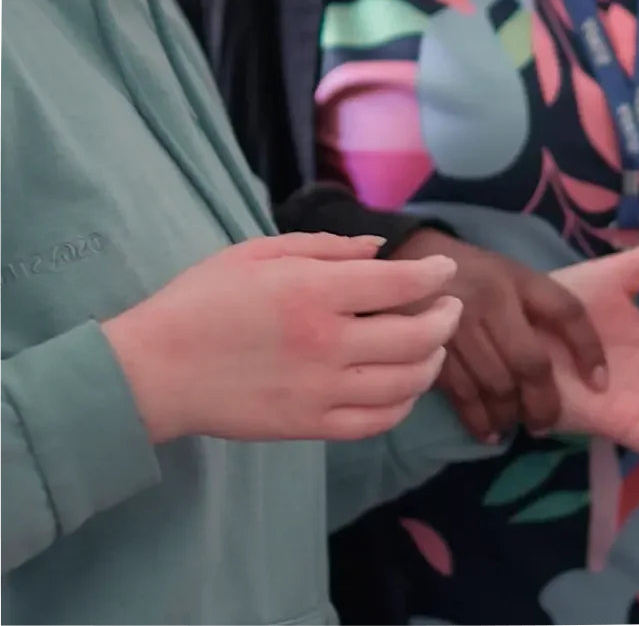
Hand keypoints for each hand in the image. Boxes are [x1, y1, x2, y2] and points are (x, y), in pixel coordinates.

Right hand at [101, 234, 462, 445]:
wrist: (154, 371)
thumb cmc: (203, 300)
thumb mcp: (260, 252)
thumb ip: (327, 247)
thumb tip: (379, 250)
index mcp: (314, 293)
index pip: (401, 285)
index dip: (435, 274)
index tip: (444, 267)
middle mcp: (326, 343)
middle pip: (416, 336)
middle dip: (445, 317)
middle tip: (449, 305)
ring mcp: (319, 390)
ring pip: (405, 383)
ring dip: (432, 360)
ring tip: (434, 344)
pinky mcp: (307, 426)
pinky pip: (374, 422)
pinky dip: (402, 405)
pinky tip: (406, 386)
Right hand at [389, 228, 606, 441]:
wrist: (408, 259)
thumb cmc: (472, 273)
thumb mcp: (510, 275)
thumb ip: (535, 308)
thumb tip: (567, 363)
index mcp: (519, 279)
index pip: (567, 311)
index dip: (590, 349)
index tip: (599, 383)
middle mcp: (492, 300)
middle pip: (531, 363)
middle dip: (544, 403)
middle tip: (546, 423)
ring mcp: (459, 326)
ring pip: (497, 386)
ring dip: (512, 415)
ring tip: (517, 425)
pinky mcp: (430, 349)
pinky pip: (462, 396)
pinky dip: (480, 421)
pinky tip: (490, 431)